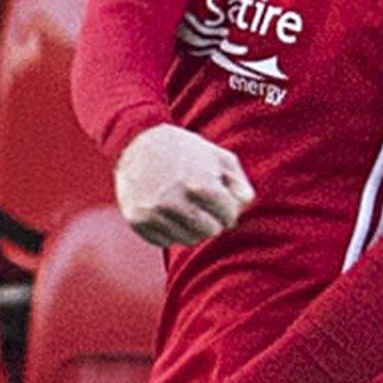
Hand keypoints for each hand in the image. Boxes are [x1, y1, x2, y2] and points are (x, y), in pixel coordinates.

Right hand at [114, 125, 254, 246]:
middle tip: (204, 205)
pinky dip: (170, 231)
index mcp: (200, 185)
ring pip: (187, 240)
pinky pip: (164, 241)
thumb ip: (240, 183)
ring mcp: (154, 213)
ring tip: (186, 207)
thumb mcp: (218, 157)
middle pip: (210, 231)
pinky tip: (168, 212)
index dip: (228, 209)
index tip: (221, 198)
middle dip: (212, 220)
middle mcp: (176, 202)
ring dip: (192, 228)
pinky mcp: (137, 221)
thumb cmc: (185, 149)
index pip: (228, 216)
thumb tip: (246, 205)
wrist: (136, 142)